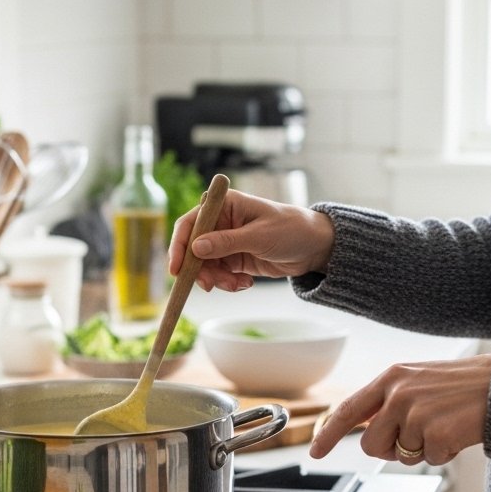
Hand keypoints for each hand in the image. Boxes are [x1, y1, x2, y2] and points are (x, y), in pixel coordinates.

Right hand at [167, 189, 335, 291]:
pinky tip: (245, 283)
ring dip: (217, 279)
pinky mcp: (233, 259)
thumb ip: (227, 242)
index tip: (177, 268)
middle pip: (193, 249)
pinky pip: (219, 274)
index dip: (179, 245)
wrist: (313, 247)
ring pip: (205, 266)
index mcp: (224, 205)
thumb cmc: (290, 229)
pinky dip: (228, 283)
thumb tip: (196, 248)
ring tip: (237, 284)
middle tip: (210, 285)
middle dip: (200, 269)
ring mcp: (226, 242)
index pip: (191, 223)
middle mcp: (220, 222)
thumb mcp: (259, 236)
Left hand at [310, 355, 490, 465]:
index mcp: (391, 378)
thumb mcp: (420, 380)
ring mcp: (416, 413)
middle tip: (418, 436)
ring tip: (444, 426)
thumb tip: (370, 430)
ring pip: (401, 456)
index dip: (328, 434)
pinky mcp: (436, 433)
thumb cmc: (465, 384)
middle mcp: (398, 394)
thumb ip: (391, 400)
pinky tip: (458, 432)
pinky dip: (445, 453)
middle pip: (371, 444)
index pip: (349, 410)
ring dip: (421, 450)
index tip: (315, 452)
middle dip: (390, 449)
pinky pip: (430, 460)